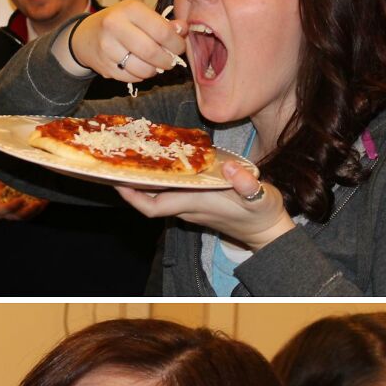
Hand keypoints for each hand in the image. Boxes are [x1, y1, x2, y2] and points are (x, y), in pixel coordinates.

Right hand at [0, 177, 47, 220]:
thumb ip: (2, 179)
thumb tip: (13, 173)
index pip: (4, 209)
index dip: (13, 205)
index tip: (21, 199)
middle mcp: (5, 214)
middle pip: (18, 216)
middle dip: (29, 210)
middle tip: (38, 202)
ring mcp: (13, 216)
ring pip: (26, 217)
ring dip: (36, 210)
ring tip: (44, 201)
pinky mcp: (21, 215)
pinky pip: (30, 215)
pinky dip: (38, 209)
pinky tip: (45, 201)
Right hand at [70, 0, 186, 82]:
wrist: (86, 36)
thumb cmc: (120, 23)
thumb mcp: (141, 16)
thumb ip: (164, 23)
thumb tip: (183, 29)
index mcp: (130, 9)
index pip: (162, 31)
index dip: (176, 44)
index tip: (179, 48)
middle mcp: (115, 25)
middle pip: (151, 52)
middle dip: (167, 60)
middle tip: (170, 61)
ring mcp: (107, 47)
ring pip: (142, 68)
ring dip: (155, 71)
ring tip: (156, 65)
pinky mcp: (104, 66)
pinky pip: (132, 77)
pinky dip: (141, 76)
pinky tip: (140, 68)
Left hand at [115, 160, 295, 251]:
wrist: (267, 231)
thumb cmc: (263, 214)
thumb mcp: (261, 198)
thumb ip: (247, 185)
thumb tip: (230, 169)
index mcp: (197, 204)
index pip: (155, 206)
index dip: (133, 196)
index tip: (118, 181)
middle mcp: (188, 207)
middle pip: (150, 198)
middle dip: (131, 182)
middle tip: (118, 158)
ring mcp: (191, 205)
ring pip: (159, 194)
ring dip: (144, 179)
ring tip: (134, 154)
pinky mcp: (197, 201)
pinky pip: (170, 191)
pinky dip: (161, 178)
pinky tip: (161, 160)